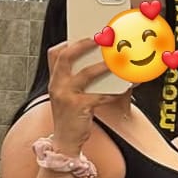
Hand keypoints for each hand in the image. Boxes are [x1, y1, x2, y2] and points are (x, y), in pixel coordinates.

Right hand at [46, 39, 117, 154]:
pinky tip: (123, 88)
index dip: (69, 42)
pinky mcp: (77, 108)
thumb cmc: (70, 117)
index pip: (55, 54)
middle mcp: (57, 85)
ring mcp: (66, 96)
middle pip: (66, 57)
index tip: (85, 35)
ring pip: (85, 74)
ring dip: (103, 66)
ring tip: (116, 62)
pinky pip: (98, 95)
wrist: (65, 141)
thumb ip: (77, 80)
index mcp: (55, 80)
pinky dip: (112, 91)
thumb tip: (100, 63)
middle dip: (83, 45)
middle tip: (99, 39)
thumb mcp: (67, 95)